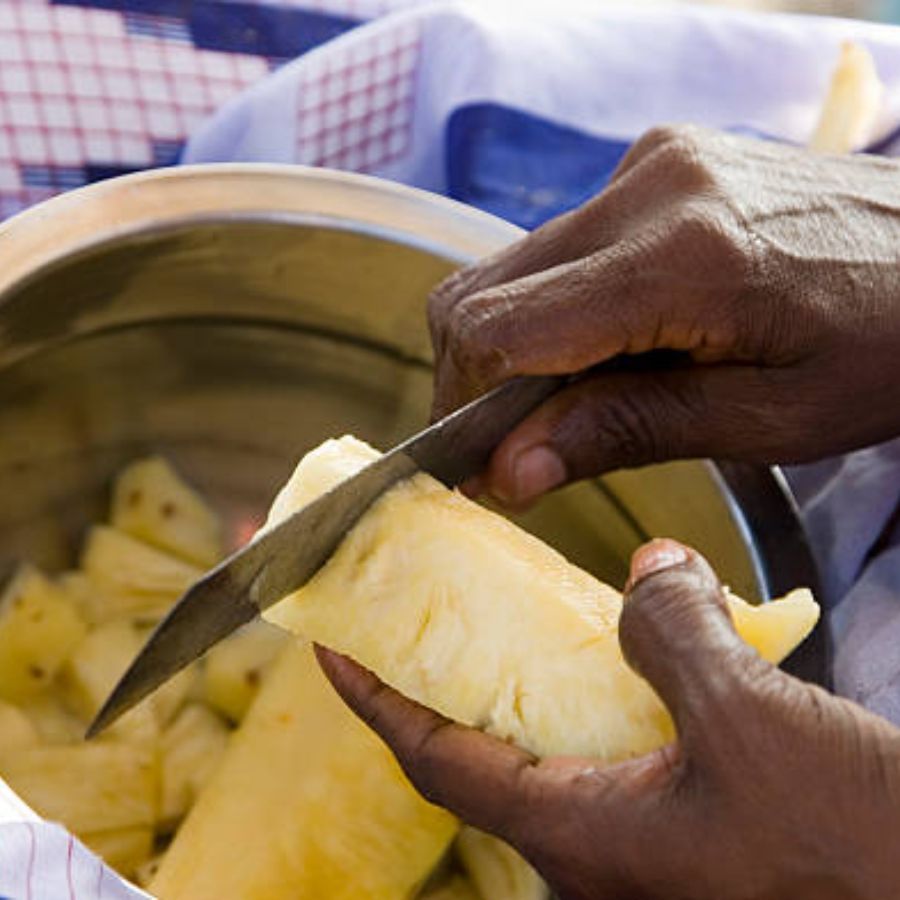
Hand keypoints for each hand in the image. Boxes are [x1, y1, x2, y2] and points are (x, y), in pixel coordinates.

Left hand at [318, 539, 899, 899]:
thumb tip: (648, 567)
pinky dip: (615, 703)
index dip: (371, 697)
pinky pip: (624, 762)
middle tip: (437, 612)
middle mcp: (595, 854)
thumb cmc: (846, 857)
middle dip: (453, 680)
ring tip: (536, 618)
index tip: (327, 646)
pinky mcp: (695, 842)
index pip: (432, 756)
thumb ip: (674, 635)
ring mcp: (645, 853)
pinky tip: (650, 659)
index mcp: (577, 836)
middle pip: (487, 753)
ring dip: (541, 685)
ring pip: (561, 754)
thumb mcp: (749, 724)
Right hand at [429, 125, 899, 506]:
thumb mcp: (766, 418)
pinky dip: (554, 303)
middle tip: (513, 445)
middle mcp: (651, 187)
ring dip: (512, 341)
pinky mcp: (657, 159)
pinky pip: (560, 241)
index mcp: (684, 258)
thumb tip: (509, 470)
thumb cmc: (887, 347)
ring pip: (512, 263)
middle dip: (473, 379)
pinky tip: (611, 338)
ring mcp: (651, 161)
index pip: (501, 328)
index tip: (474, 467)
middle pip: (482, 290)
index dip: (463, 406)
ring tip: (571, 396)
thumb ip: (626, 432)